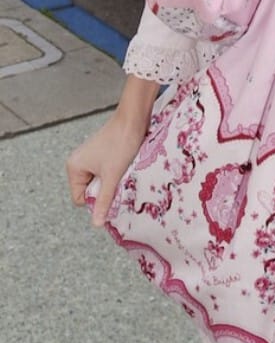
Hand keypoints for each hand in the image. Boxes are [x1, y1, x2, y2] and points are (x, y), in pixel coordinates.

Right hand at [66, 111, 146, 226]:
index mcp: (74, 168)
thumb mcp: (112, 176)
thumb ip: (103, 201)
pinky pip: (106, 173)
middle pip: (90, 191)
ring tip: (121, 171)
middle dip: (104, 190)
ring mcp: (89, 158)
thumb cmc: (121, 143)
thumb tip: (96, 224)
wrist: (133, 118)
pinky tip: (124, 165)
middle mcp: (78, 163)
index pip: (80, 199)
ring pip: (100, 182)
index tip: (111, 191)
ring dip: (112, 181)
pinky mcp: (101, 154)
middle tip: (118, 180)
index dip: (96, 200)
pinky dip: (115, 173)